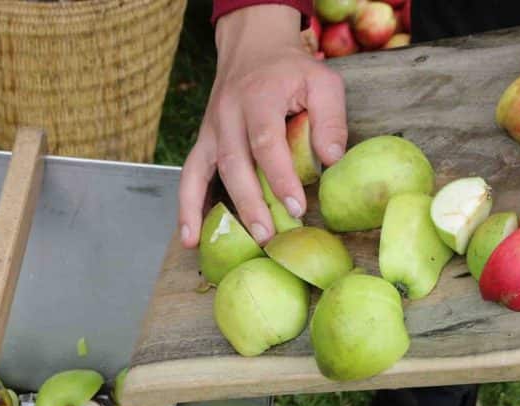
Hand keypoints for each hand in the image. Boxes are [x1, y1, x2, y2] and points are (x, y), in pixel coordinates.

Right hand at [178, 5, 347, 247]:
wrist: (253, 47)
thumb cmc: (291, 70)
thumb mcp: (321, 81)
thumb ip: (330, 118)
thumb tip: (332, 160)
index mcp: (259, 98)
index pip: (266, 143)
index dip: (280, 177)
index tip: (297, 207)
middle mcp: (228, 114)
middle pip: (234, 164)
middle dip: (250, 203)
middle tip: (268, 235)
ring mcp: (211, 129)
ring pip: (206, 172)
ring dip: (212, 211)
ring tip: (220, 243)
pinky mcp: (203, 142)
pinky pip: (189, 176)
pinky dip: (187, 207)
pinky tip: (190, 237)